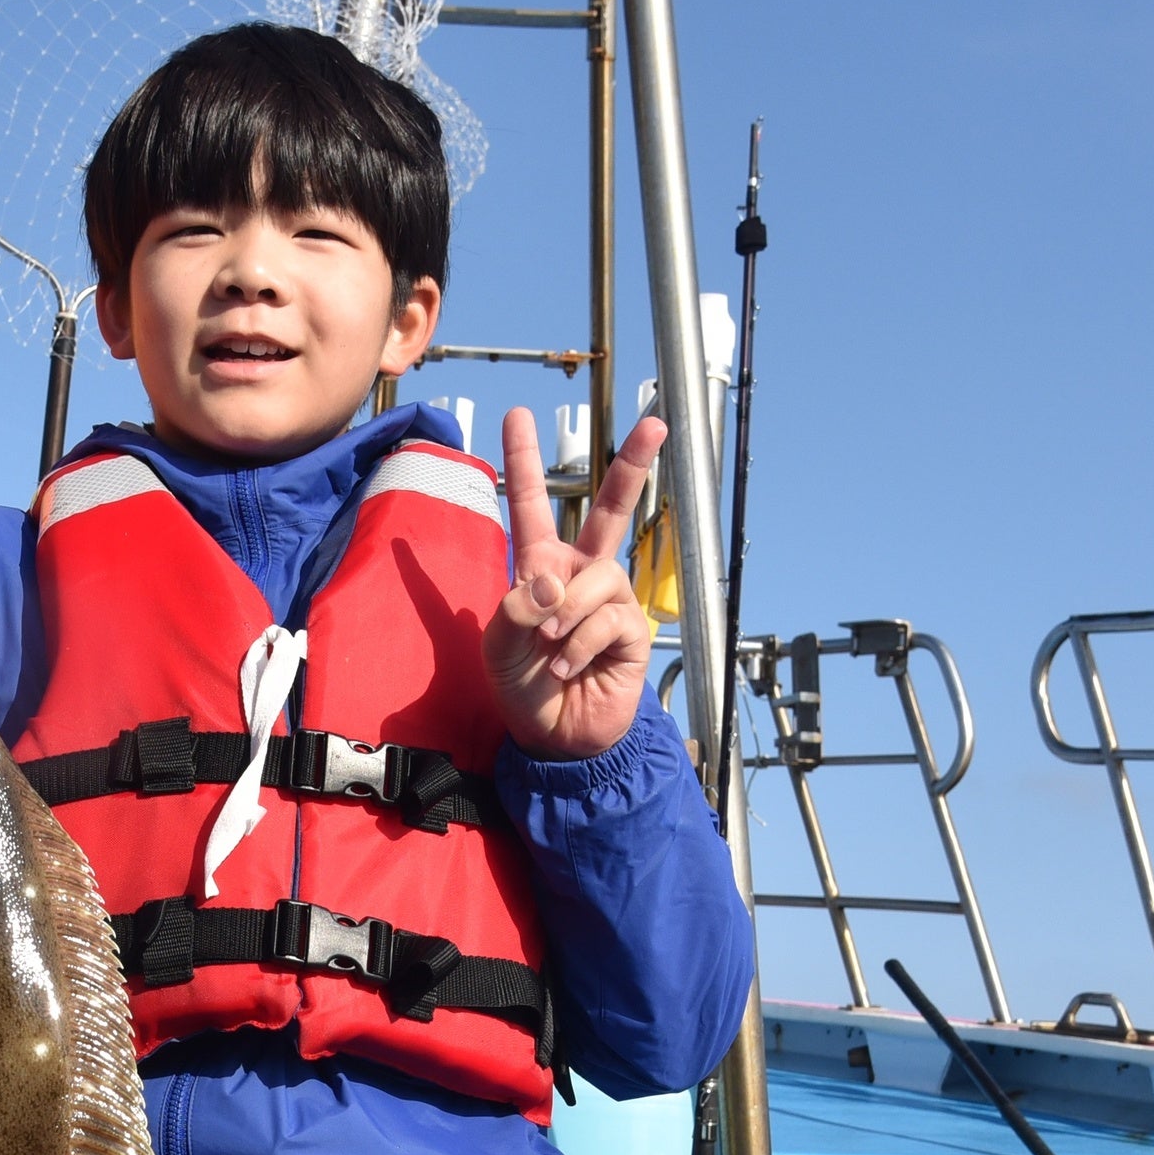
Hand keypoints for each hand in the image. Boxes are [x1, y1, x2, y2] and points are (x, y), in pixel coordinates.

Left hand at [487, 406, 668, 760]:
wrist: (554, 739)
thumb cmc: (522, 688)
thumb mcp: (498, 648)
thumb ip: (513, 610)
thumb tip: (552, 581)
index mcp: (540, 567)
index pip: (532, 507)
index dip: (525, 462)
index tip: (517, 415)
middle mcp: (579, 575)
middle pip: (610, 511)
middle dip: (634, 466)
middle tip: (656, 424)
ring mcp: (610, 601)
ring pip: (598, 578)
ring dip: (568, 616)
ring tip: (552, 651)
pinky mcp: (632, 632)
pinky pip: (611, 619)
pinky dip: (582, 645)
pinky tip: (569, 668)